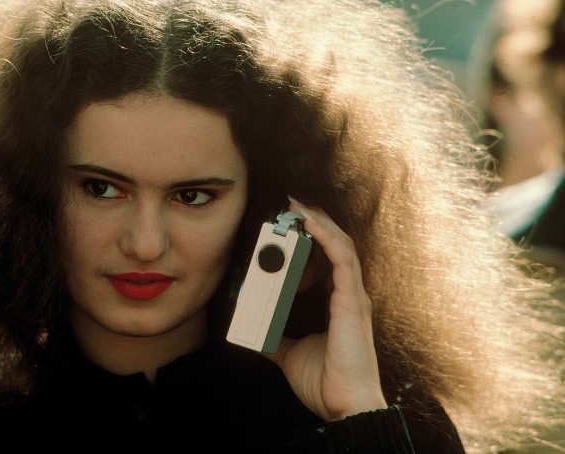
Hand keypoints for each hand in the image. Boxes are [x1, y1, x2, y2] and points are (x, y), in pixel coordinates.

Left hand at [262, 200, 386, 420]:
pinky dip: (327, 237)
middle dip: (315, 222)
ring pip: (341, 245)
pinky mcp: (352, 301)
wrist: (344, 405)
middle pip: (336, 246)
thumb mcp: (290, 352)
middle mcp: (348, 296)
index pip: (328, 261)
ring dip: (320, 222)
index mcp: (338, 304)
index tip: (291, 226)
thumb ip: (276, 339)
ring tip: (299, 205)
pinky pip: (342, 258)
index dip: (312, 240)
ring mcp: (353, 296)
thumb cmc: (326, 382)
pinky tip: (311, 223)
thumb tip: (257, 332)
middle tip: (292, 205)